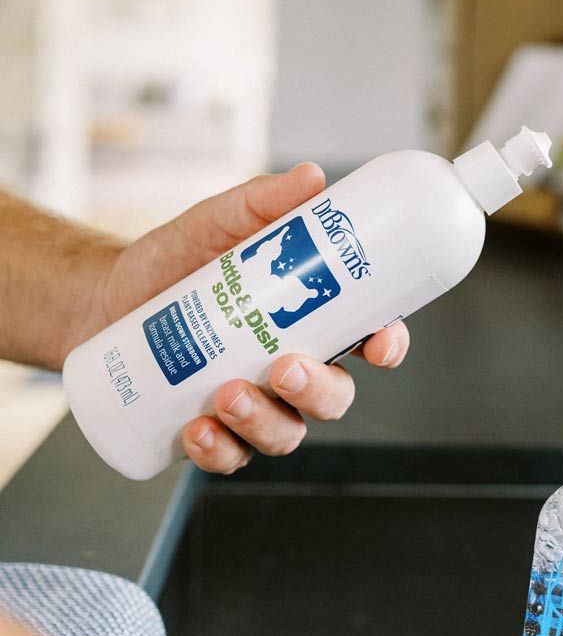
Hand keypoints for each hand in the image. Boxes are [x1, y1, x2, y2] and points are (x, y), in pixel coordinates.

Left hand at [79, 164, 409, 473]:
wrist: (102, 299)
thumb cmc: (172, 264)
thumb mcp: (216, 224)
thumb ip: (263, 202)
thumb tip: (311, 178)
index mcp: (311, 322)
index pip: (369, 339)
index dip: (388, 346)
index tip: (380, 344)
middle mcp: (293, 369)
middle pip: (336, 396)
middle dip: (319, 391)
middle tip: (284, 368)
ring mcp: (257, 405)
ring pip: (288, 433)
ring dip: (266, 423)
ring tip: (225, 395)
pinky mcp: (215, 430)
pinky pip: (232, 457)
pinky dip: (220, 451)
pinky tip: (198, 430)